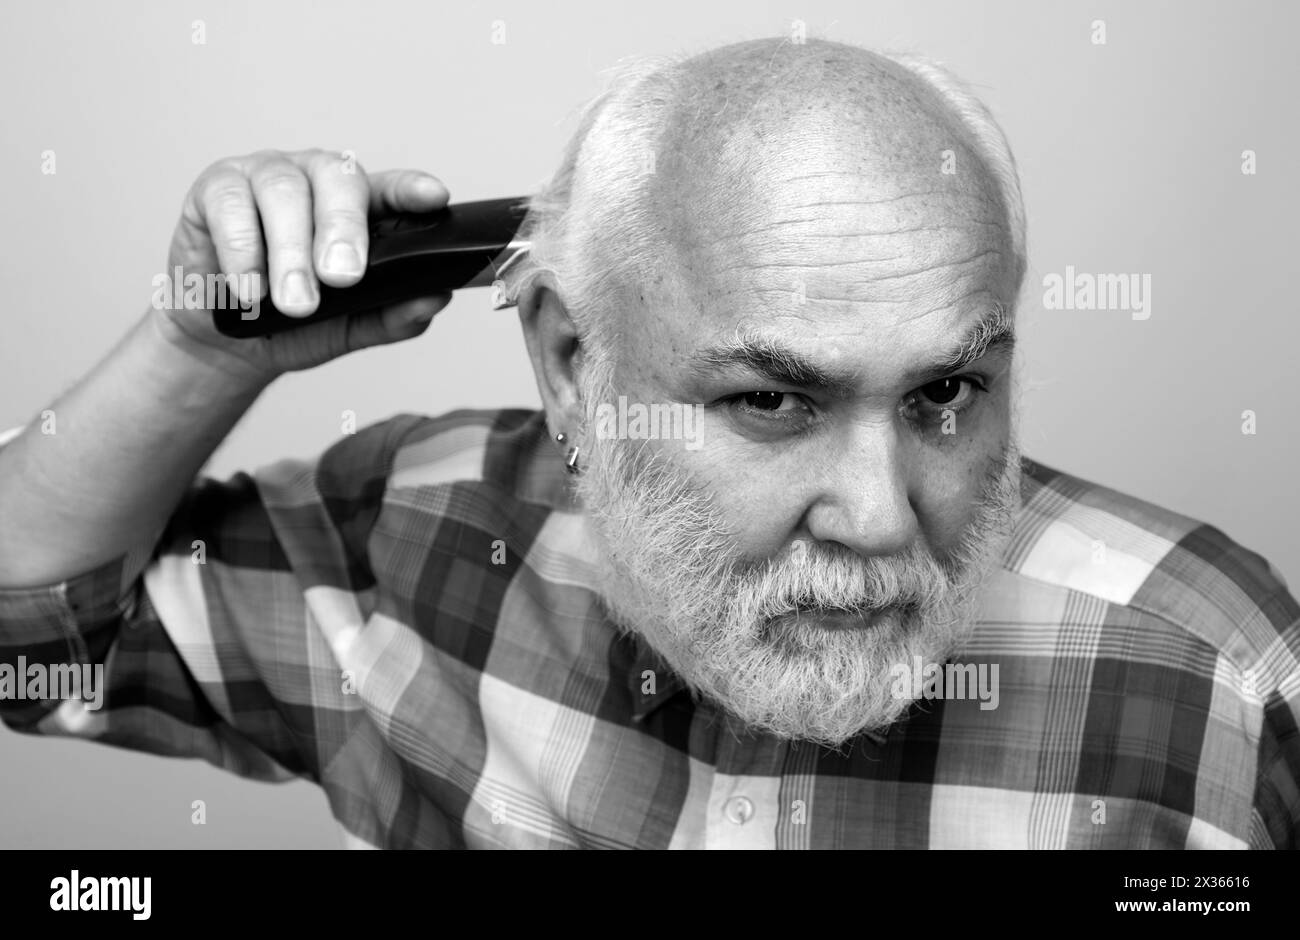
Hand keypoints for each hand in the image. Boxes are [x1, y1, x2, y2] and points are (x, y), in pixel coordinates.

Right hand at [153, 148, 452, 380]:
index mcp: (359, 207)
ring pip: (283, 193)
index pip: (392, 189)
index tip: (434, 198)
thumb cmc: (296, 324)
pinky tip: (249, 290)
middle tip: (343, 277)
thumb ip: (394, 315)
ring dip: (291, 253)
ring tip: (296, 304)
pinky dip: (242, 252)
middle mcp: (315, 180)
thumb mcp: (351, 327)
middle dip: (343, 229)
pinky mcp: (216, 188)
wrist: (227, 344)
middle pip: (338, 181)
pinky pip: (230, 206)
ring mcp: (265, 176)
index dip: (412, 189)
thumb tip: (434, 299)